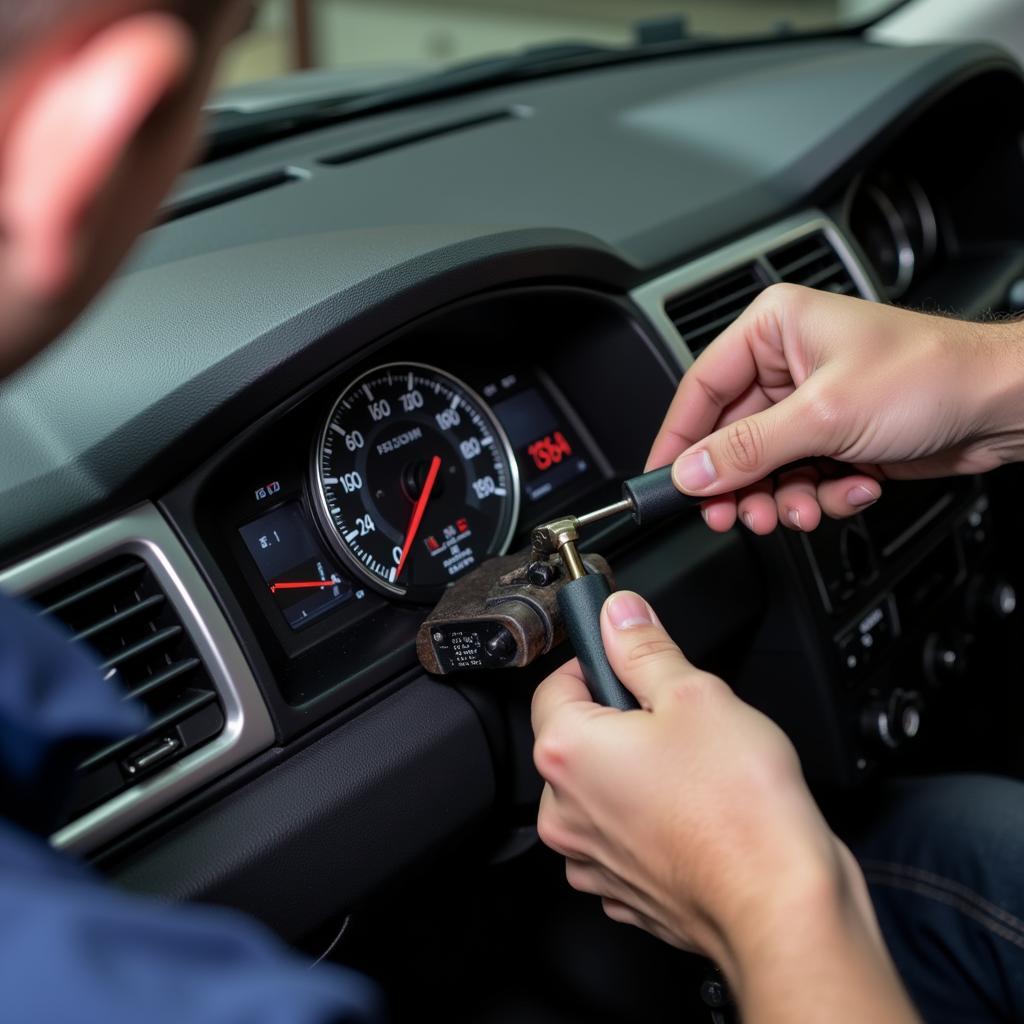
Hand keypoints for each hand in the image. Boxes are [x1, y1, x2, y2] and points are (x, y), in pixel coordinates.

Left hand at [531, 590, 853, 965]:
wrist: (780, 906)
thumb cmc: (740, 810)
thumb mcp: (695, 693)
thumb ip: (645, 647)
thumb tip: (618, 615)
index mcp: (568, 752)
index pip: (554, 684)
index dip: (596, 665)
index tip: (630, 665)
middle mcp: (566, 810)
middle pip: (578, 739)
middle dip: (622, 722)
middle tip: (678, 722)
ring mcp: (592, 857)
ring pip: (602, 791)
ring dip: (636, 775)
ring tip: (695, 772)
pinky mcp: (624, 890)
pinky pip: (624, 838)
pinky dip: (651, 822)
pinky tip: (694, 814)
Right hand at [647, 284, 1023, 533]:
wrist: (1003, 405)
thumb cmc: (933, 373)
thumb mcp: (825, 414)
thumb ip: (749, 449)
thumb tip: (691, 472)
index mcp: (773, 329)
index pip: (701, 388)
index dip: (679, 440)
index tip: (665, 481)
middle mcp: (787, 364)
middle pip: (731, 438)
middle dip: (740, 482)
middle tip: (733, 514)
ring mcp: (811, 404)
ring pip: (764, 467)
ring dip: (782, 497)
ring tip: (801, 510)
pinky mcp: (834, 437)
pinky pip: (800, 478)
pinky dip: (821, 495)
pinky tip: (851, 489)